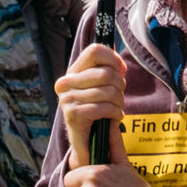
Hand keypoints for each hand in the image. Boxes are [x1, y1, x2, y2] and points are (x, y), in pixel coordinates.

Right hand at [54, 43, 126, 170]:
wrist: (89, 137)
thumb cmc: (100, 104)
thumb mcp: (104, 83)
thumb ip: (108, 65)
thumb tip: (115, 48)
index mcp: (73, 71)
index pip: (95, 51)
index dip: (114, 60)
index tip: (120, 71)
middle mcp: (65, 83)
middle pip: (106, 73)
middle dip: (120, 85)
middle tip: (118, 95)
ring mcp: (66, 99)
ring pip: (107, 91)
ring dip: (119, 101)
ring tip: (116, 107)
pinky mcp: (72, 114)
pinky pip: (104, 107)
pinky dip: (115, 113)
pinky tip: (113, 116)